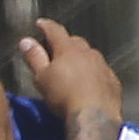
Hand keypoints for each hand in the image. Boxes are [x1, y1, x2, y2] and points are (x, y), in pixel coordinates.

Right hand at [14, 18, 121, 138]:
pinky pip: (101, 71)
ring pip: (90, 56)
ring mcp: (103, 66)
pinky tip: (88, 83)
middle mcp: (88, 53)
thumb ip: (34, 57)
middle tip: (56, 49)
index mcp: (68, 50)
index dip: (46, 26)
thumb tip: (25, 41)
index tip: (40, 23)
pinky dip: (93, 73)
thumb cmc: (64, 96)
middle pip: (75, 42)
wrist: (94, 116)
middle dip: (65, 43)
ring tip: (72, 68)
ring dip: (81, 58)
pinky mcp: (112, 81)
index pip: (56, 31)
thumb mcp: (42, 78)